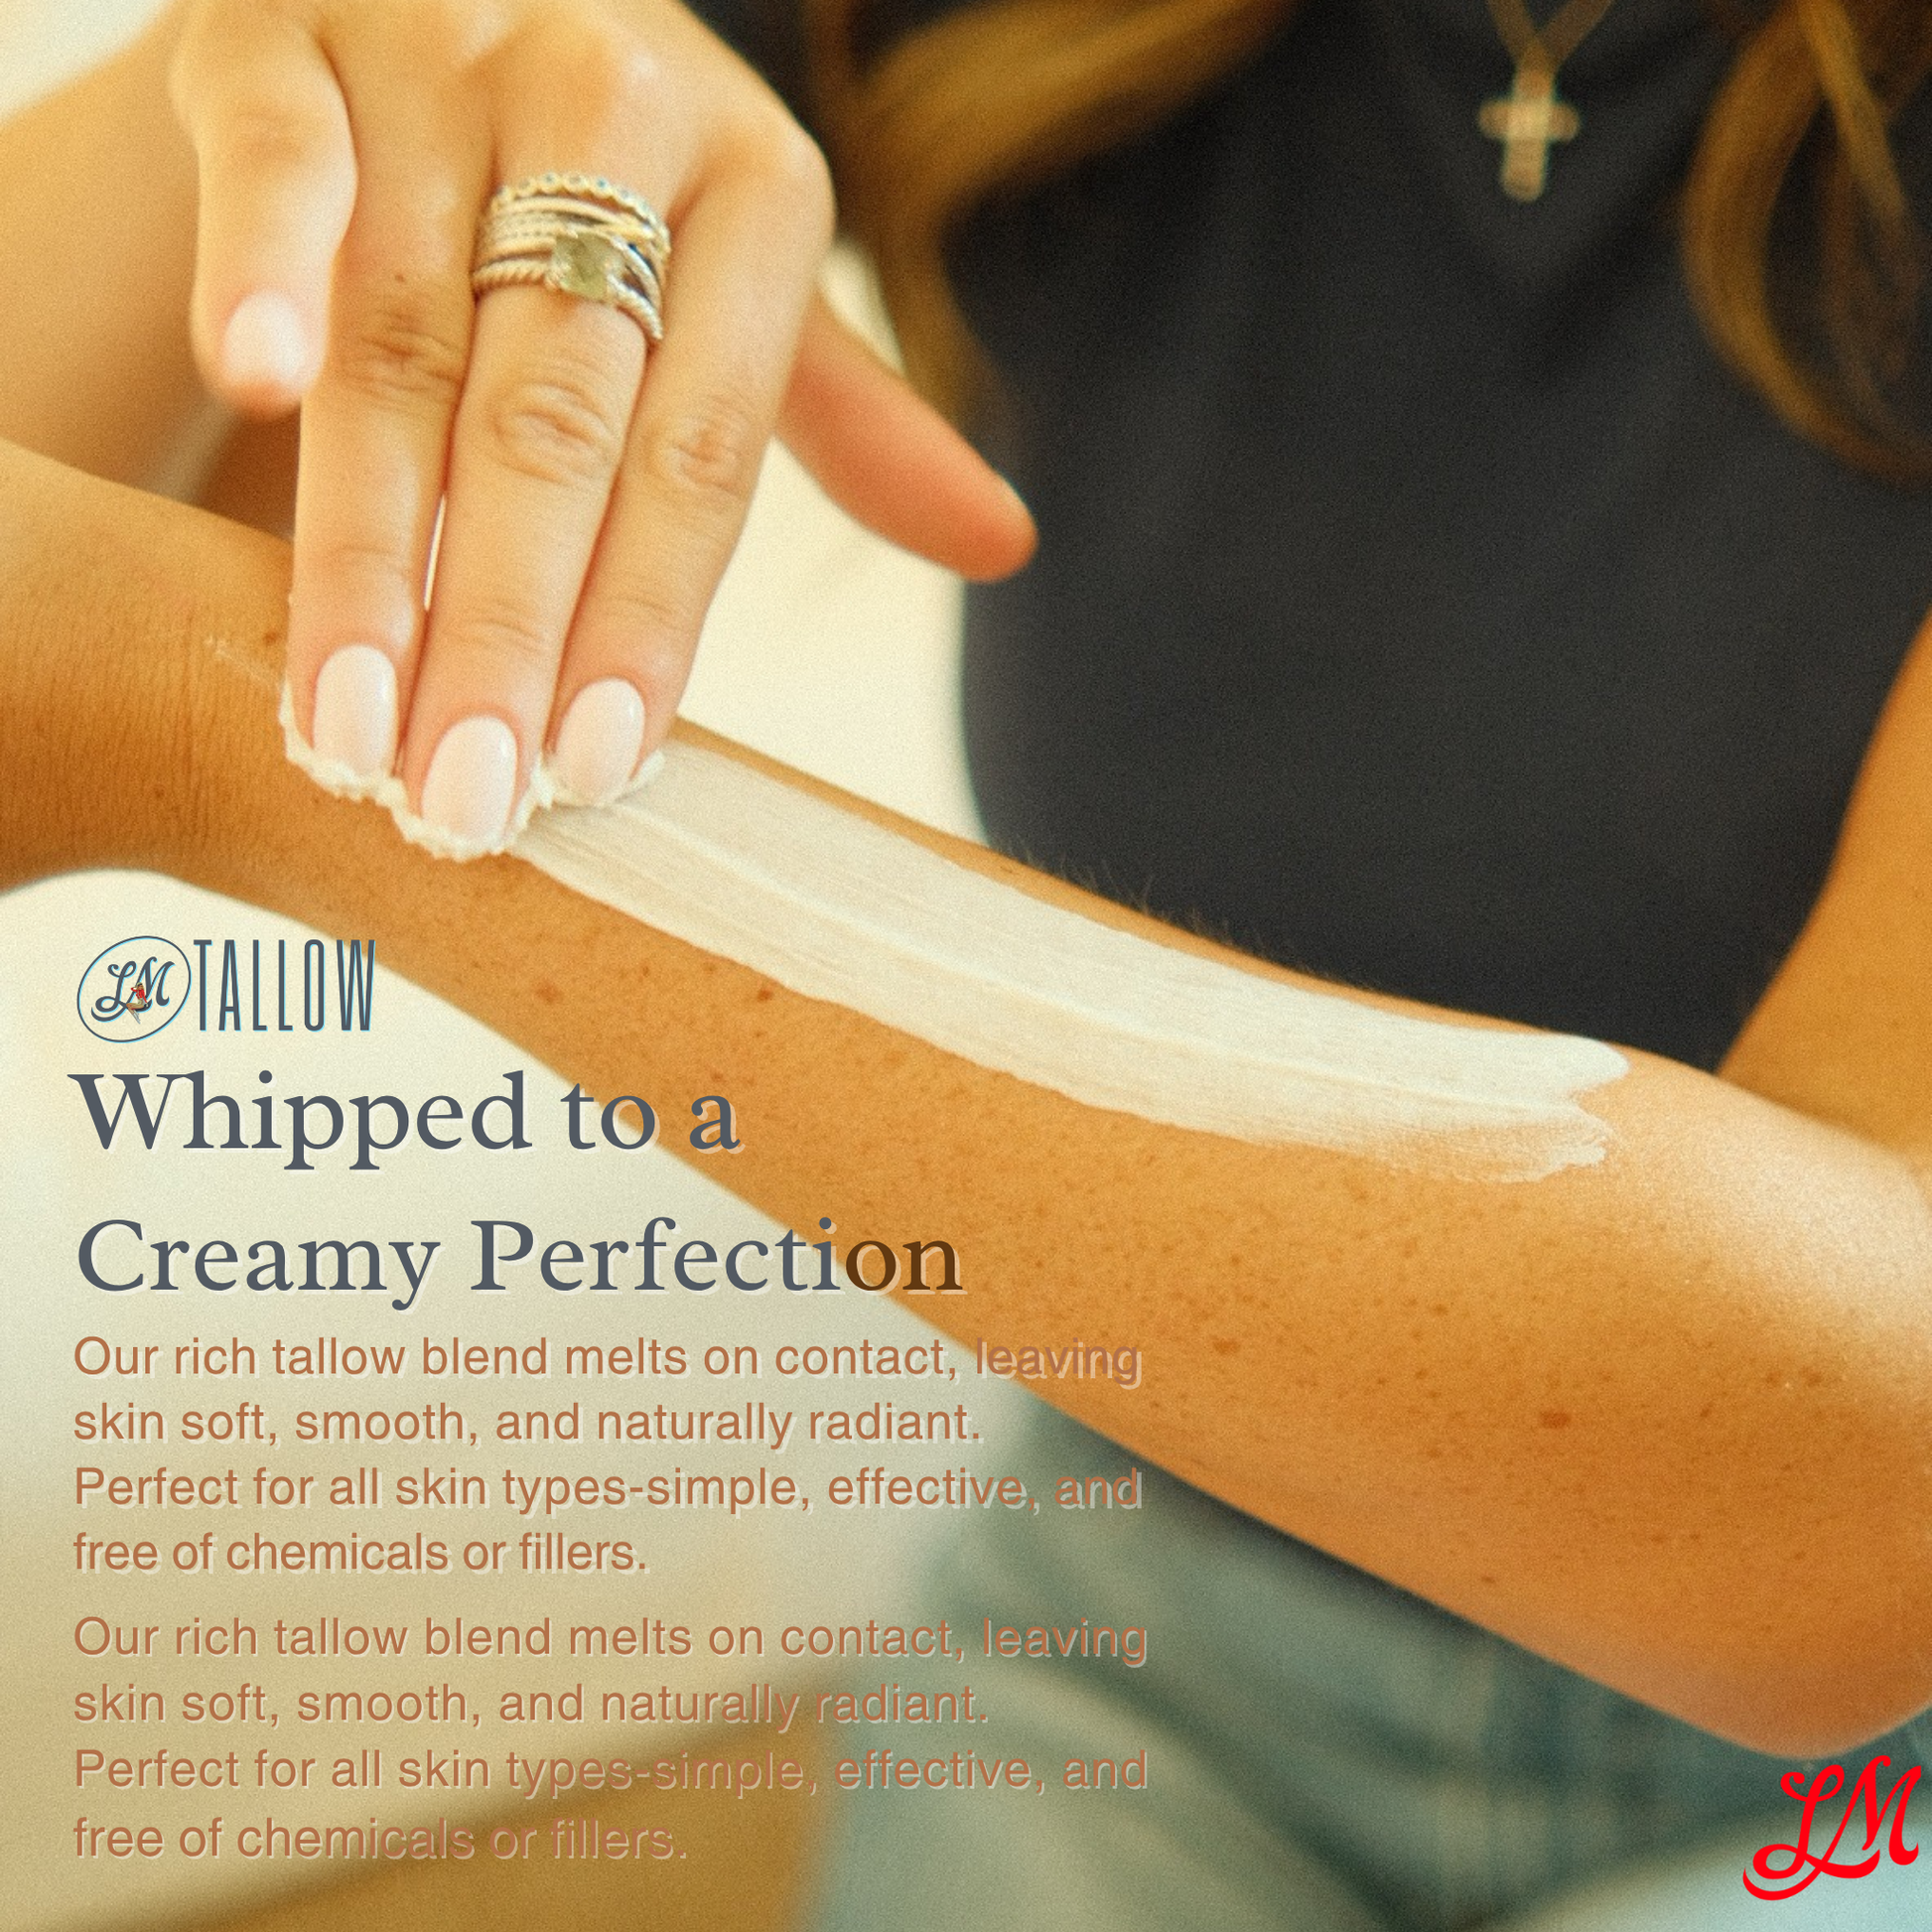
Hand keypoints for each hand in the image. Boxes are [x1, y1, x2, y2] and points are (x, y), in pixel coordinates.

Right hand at [169, 0, 1034, 851]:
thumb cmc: (619, 172)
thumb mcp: (751, 274)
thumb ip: (845, 413)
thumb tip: (1001, 544)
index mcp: (751, 191)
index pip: (703, 448)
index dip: (648, 615)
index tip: (596, 767)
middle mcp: (613, 112)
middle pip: (556, 418)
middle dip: (510, 627)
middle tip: (468, 797)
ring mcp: (443, 59)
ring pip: (408, 337)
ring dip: (373, 549)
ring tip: (348, 722)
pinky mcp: (281, 28)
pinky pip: (277, 160)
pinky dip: (261, 266)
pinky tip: (247, 387)